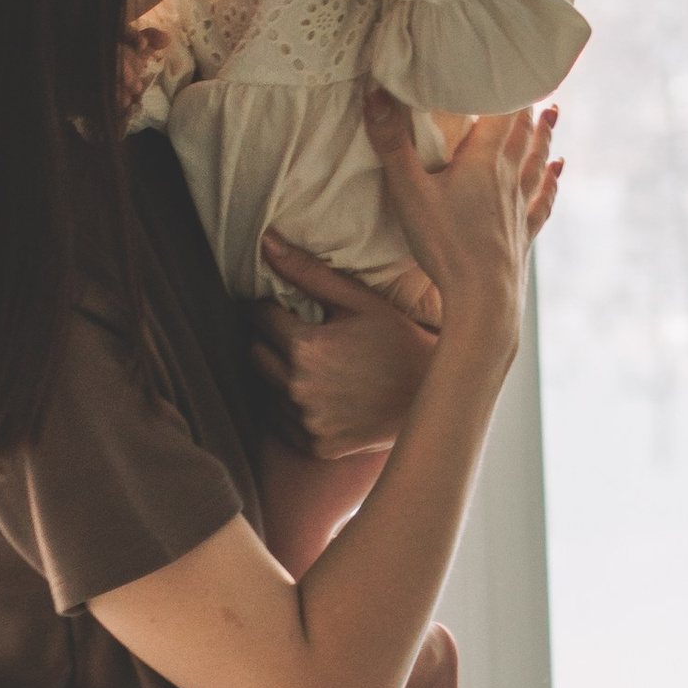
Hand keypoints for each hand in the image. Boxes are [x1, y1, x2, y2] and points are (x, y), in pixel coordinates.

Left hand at [250, 243, 437, 456]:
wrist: (433, 396)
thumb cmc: (399, 340)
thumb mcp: (358, 300)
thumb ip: (308, 272)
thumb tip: (265, 242)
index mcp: (306, 347)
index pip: (259, 316)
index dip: (271, 307)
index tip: (287, 307)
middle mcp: (298, 388)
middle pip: (254, 352)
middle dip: (269, 338)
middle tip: (298, 333)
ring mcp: (305, 421)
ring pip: (264, 387)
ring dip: (278, 372)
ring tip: (313, 363)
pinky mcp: (313, 445)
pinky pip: (279, 420)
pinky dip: (290, 406)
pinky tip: (320, 393)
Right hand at [363, 90, 560, 366]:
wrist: (484, 301)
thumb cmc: (446, 246)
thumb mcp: (409, 192)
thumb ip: (392, 142)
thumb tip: (375, 90)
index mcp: (483, 160)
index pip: (502, 111)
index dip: (509, 87)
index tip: (515, 65)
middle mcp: (508, 177)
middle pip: (523, 133)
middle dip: (528, 107)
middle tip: (539, 83)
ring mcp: (519, 206)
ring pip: (537, 161)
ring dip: (545, 136)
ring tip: (554, 115)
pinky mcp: (524, 233)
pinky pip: (542, 199)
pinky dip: (551, 181)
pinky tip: (557, 171)